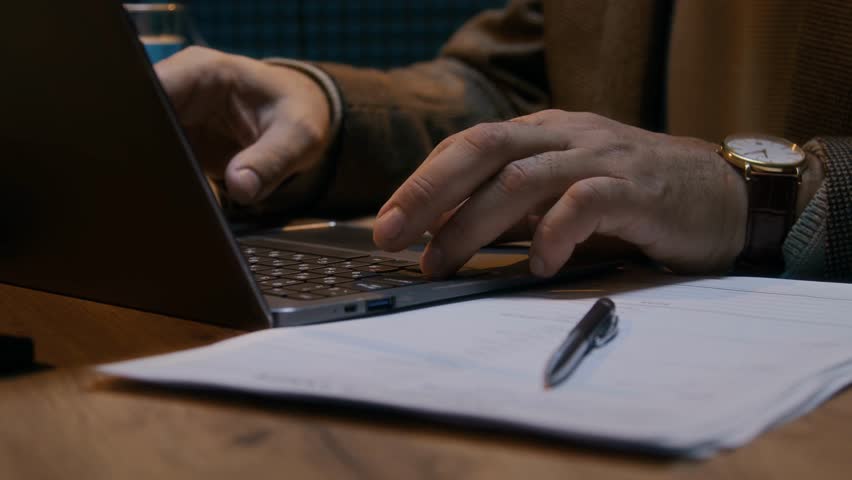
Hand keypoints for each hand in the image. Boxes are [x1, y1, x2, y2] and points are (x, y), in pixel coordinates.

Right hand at [155, 47, 331, 203]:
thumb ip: (271, 161)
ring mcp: (175, 117)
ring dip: (162, 173)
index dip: (145, 125)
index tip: (160, 159)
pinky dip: (173, 183)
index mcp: (201, 71)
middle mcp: (180, 89)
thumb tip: (239, 187)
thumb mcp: (297, 138)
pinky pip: (163, 164)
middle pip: (140, 121)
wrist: (301, 119)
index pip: (152, 90)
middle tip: (177, 187)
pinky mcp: (178, 143)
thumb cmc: (300, 114)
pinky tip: (189, 198)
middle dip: (151, 156)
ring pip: (147, 147)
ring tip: (187, 196)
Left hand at [373, 110, 747, 276]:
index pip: (470, 146)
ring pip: (523, 178)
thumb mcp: (565, 196)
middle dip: (428, 192)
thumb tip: (449, 234)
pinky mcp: (638, 190)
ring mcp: (603, 159)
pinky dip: (553, 233)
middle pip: (483, 149)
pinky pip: (586, 203)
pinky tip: (536, 264)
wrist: (724, 196)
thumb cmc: (634, 200)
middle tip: (390, 235)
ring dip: (474, 223)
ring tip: (443, 263)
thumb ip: (516, 209)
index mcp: (545, 134)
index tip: (388, 222)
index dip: (425, 181)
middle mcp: (567, 137)